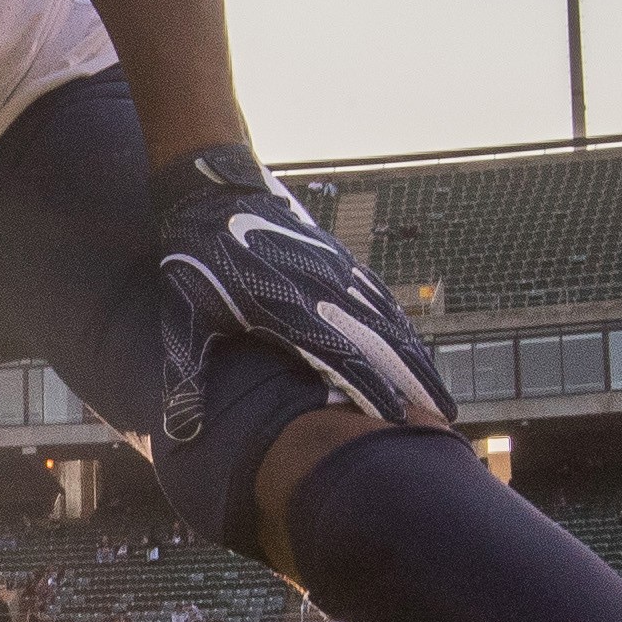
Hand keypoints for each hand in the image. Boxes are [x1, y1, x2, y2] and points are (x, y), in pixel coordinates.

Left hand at [152, 146, 453, 443]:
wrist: (213, 191)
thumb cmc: (194, 258)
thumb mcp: (181, 315)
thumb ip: (185, 371)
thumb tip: (180, 430)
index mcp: (283, 306)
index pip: (338, 354)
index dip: (371, 387)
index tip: (397, 421)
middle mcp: (319, 287)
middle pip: (377, 341)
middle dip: (411, 382)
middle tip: (441, 422)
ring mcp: (334, 271)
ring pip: (386, 320)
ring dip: (415, 359)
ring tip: (439, 399)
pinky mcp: (339, 260)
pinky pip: (379, 298)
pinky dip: (403, 327)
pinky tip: (416, 350)